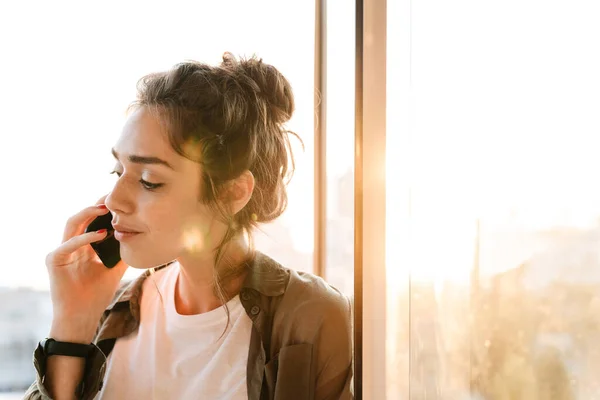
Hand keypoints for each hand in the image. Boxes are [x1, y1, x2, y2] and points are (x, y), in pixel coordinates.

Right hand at [45, 196, 127, 341]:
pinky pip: (67, 245)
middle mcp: (71, 244)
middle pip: (82, 217)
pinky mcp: (54, 260)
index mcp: (84, 245)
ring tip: (105, 208)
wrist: (83, 316)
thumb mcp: (116, 268)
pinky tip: (101, 234)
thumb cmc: (97, 293)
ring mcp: (61, 251)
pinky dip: (84, 238)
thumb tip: (142, 236)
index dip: (105, 209)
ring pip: (72, 224)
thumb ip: (124, 251)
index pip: (93, 221)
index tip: (122, 200)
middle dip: (97, 205)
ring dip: (88, 214)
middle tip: (113, 197)